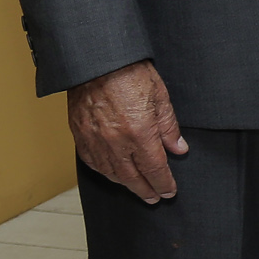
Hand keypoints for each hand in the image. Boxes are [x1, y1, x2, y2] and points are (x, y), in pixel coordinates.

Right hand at [68, 59, 187, 201]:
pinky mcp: (80, 134)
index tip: (169, 192)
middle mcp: (116, 141)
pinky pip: (92, 161)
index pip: (155, 169)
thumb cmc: (130, 73)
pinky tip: (112, 173)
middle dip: (145, 190)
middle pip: (132, 177)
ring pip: (111, 172)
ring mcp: (95, 139)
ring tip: (136, 188)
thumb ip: (169, 127)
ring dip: (125, 184)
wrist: (97, 60)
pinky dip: (104, 171)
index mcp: (139, 133)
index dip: (163, 183)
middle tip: (154, 198)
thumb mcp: (160, 97)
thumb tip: (179, 149)